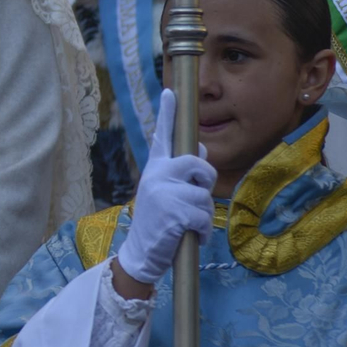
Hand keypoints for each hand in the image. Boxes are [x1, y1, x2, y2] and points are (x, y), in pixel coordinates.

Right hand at [115, 90, 215, 288]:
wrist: (141, 254)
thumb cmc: (158, 223)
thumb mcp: (166, 194)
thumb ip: (181, 173)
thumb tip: (200, 148)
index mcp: (155, 168)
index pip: (163, 136)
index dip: (168, 113)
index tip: (171, 92)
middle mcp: (156, 174)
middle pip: (198, 164)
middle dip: (205, 183)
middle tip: (195, 198)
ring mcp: (163, 192)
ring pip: (204, 195)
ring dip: (203, 215)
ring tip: (186, 225)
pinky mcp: (173, 212)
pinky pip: (203, 216)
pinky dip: (202, 231)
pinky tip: (187, 236)